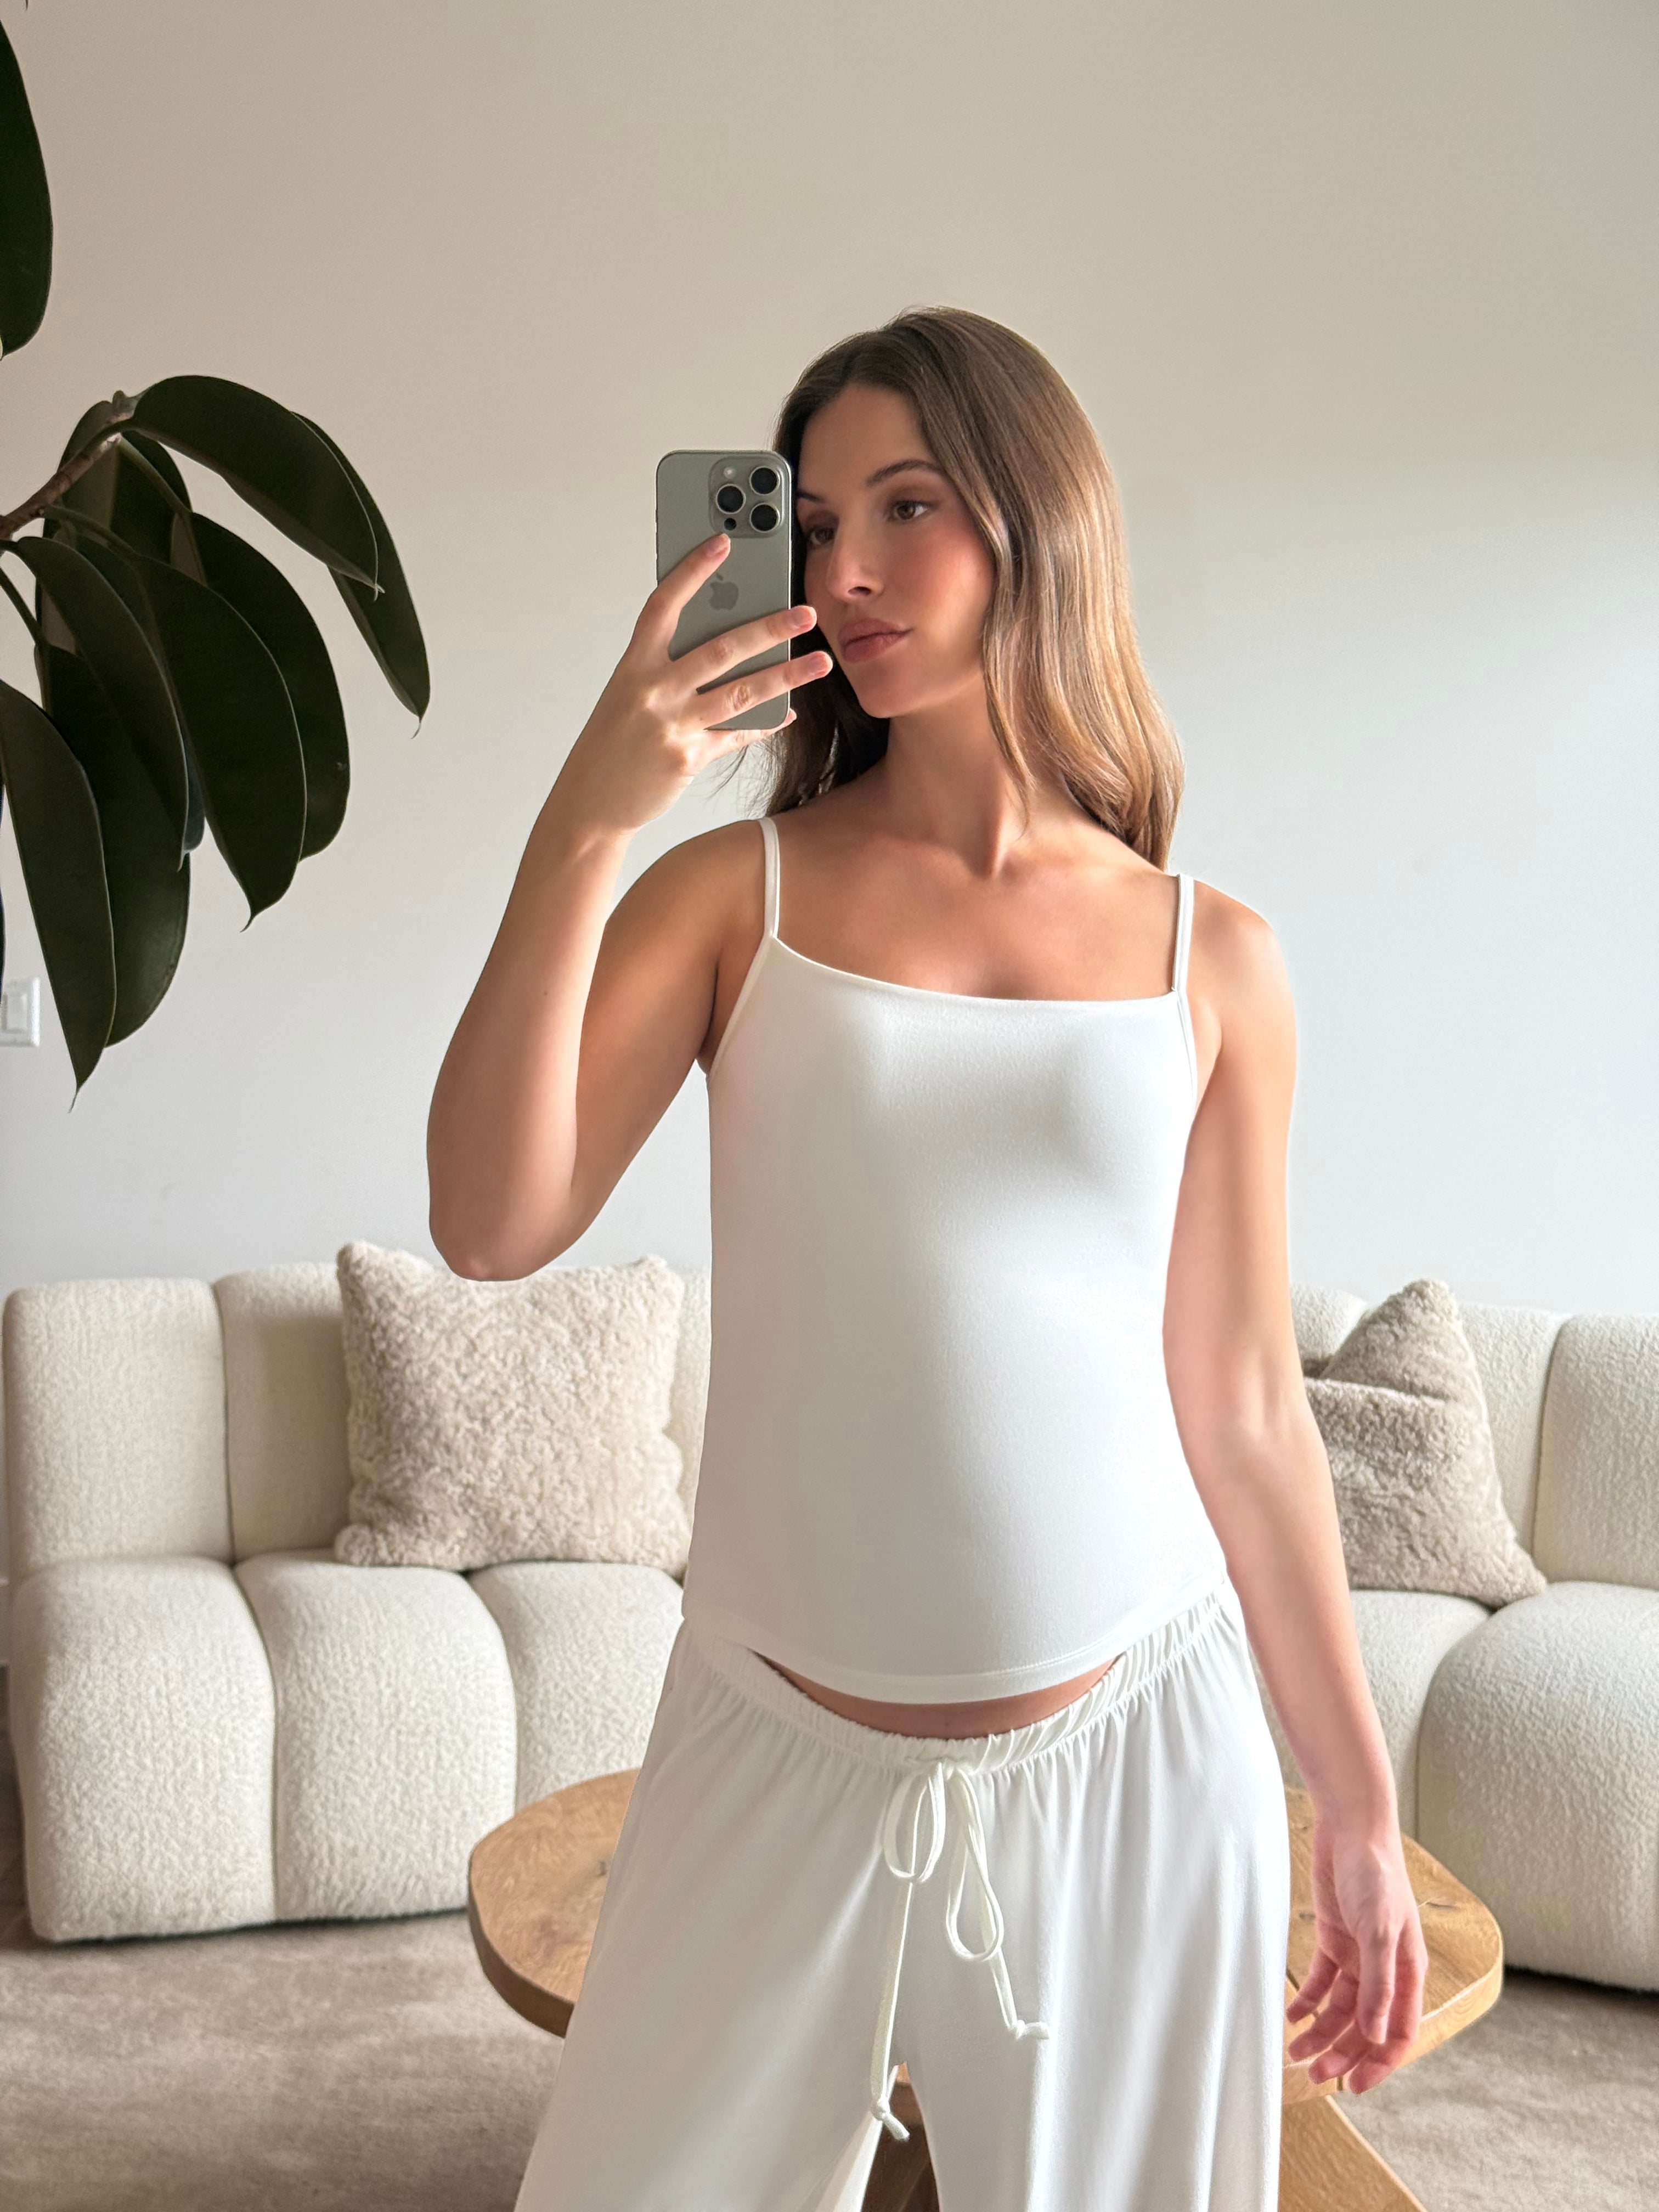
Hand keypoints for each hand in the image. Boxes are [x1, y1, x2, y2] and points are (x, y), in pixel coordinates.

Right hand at [549, 533, 831, 836]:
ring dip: (786, 676)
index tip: (722, 544)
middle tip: (806, 612)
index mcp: (634, 666)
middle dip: (769, 628)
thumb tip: (721, 645)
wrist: (590, 802)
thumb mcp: (628, 695)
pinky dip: (765, 723)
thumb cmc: (611, 743)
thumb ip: (665, 668)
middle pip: (720, 649)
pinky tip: (788, 712)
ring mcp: (671, 725)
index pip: (664, 606)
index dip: (692, 572)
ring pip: (740, 693)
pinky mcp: (688, 758)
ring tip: (820, 662)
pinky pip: (736, 735)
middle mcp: (652, 690)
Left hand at [1285, 1806, 1427, 2092]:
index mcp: (1407, 1972)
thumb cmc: (1376, 1876)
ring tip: (1296, 2052)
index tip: (1354, 2086)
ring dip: (1321, 2032)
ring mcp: (1359, 1955)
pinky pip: (1322, 1982)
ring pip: (1341, 2008)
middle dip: (1342, 2053)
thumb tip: (1375, 2034)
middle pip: (1364, 2026)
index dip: (1378, 2063)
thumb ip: (1378, 1985)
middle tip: (1315, 2074)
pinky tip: (1292, 2015)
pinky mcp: (1335, 1939)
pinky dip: (1308, 2001)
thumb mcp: (1380, 1932)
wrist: (1352, 1829)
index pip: (1397, 2032)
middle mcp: (1384, 1969)